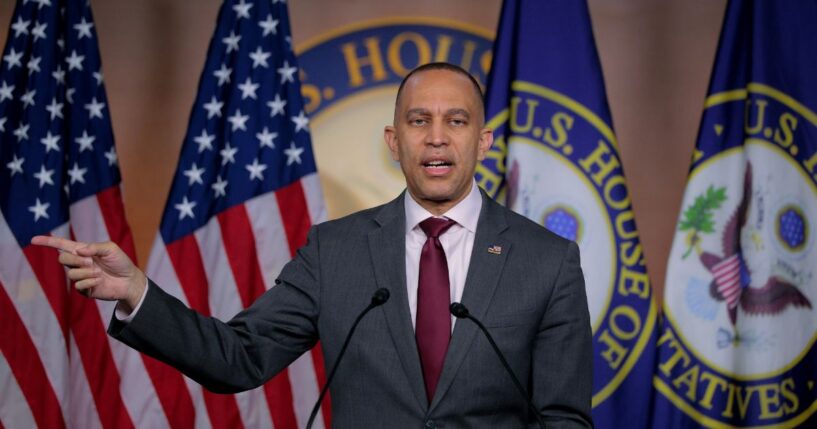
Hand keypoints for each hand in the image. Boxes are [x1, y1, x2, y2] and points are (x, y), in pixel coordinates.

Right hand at [30, 236, 146, 311]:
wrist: (129, 281)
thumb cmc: (120, 262)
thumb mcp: (111, 249)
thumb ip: (95, 247)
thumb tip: (78, 250)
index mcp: (83, 251)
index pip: (61, 245)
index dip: (47, 242)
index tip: (33, 240)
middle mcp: (79, 263)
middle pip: (62, 259)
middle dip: (75, 260)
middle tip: (90, 262)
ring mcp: (80, 276)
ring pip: (71, 274)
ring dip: (86, 273)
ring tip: (99, 273)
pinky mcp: (84, 289)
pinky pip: (78, 285)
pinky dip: (89, 283)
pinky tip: (99, 281)